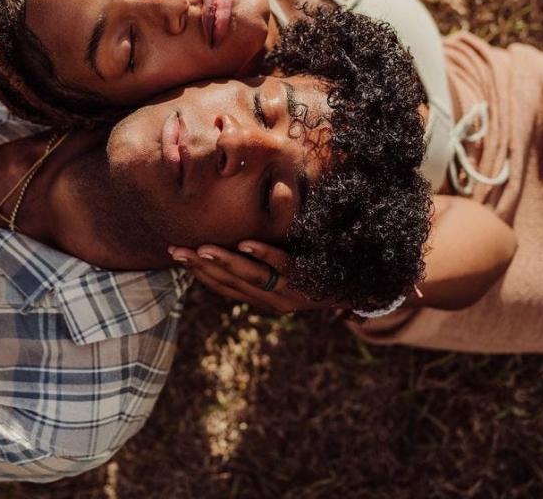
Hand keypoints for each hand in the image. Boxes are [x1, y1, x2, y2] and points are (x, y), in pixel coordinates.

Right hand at [169, 241, 336, 314]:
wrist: (366, 287)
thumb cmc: (321, 274)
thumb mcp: (288, 274)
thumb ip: (264, 265)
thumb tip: (234, 242)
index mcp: (265, 300)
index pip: (224, 288)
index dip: (200, 274)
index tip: (177, 256)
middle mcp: (274, 301)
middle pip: (231, 284)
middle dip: (202, 267)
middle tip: (177, 251)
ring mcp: (292, 292)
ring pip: (252, 276)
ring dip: (225, 261)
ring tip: (202, 248)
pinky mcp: (309, 279)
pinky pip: (284, 266)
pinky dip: (264, 254)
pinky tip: (246, 242)